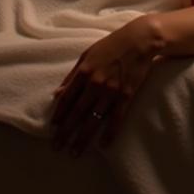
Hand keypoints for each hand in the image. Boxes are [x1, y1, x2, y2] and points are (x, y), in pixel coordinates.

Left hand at [50, 17, 161, 156]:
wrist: (139, 40)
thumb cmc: (112, 45)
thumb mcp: (87, 55)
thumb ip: (72, 75)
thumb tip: (57, 94)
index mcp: (84, 72)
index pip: (66, 99)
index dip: (59, 115)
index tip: (53, 127)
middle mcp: (95, 83)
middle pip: (76, 113)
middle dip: (65, 133)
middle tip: (57, 147)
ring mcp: (111, 91)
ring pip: (93, 120)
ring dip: (83, 138)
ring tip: (74, 152)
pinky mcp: (126, 96)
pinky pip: (116, 119)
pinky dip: (109, 133)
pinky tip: (103, 145)